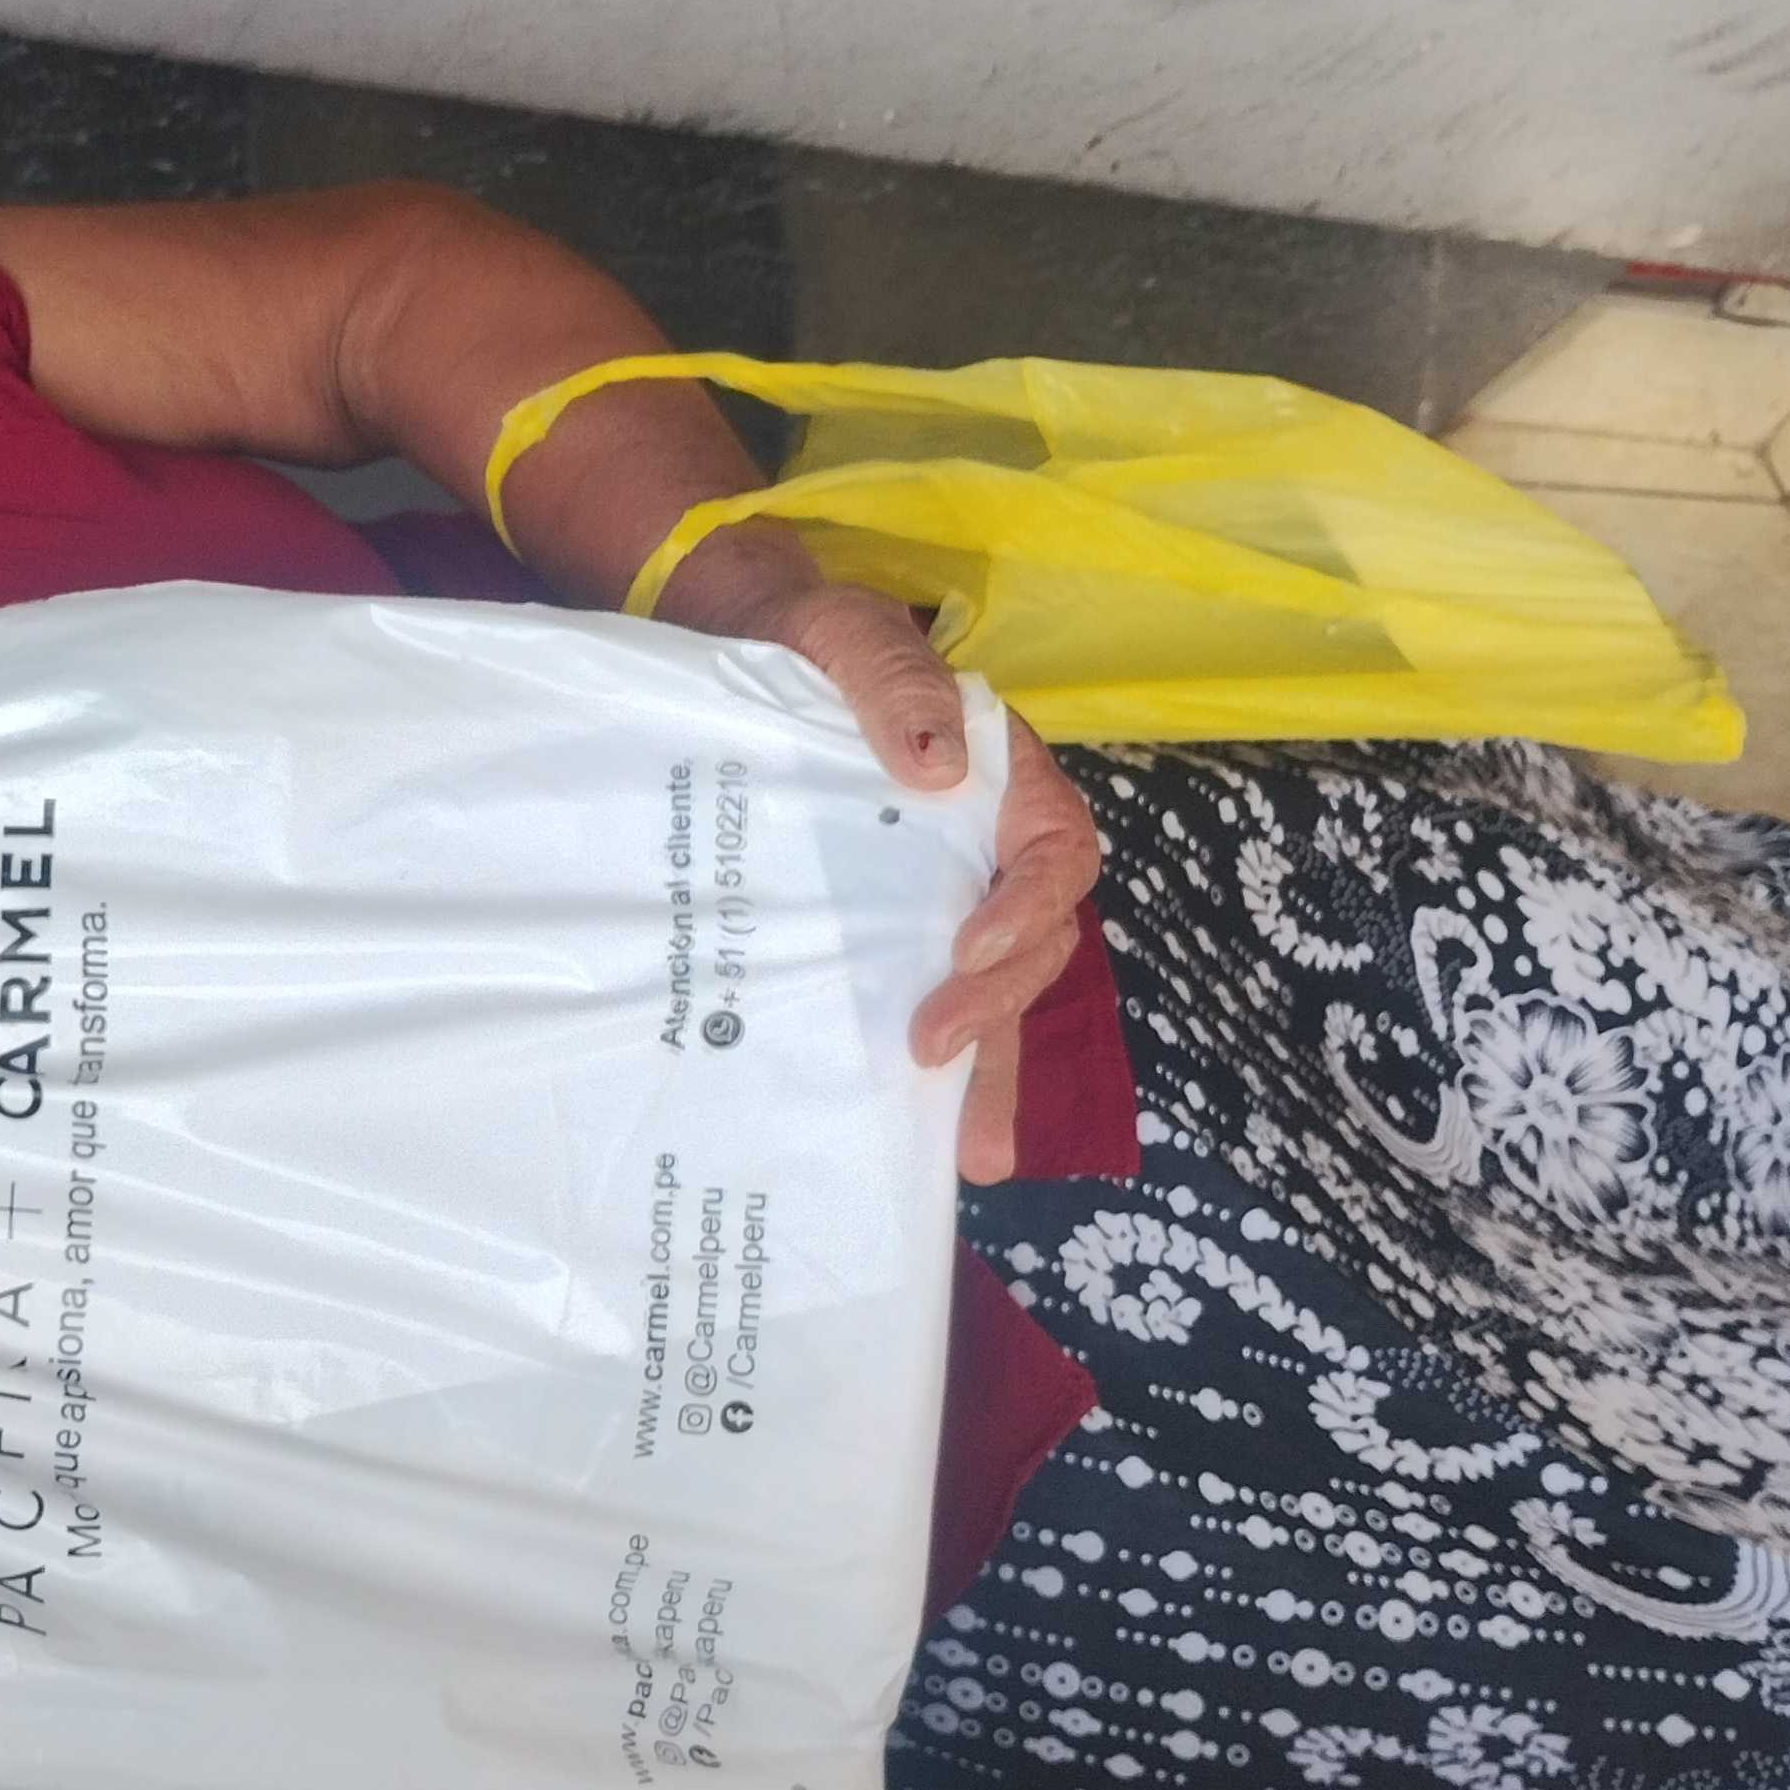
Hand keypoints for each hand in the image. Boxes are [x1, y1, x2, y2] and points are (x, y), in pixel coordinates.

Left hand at [729, 580, 1101, 1183]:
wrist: (737, 652)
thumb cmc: (807, 640)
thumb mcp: (846, 638)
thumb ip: (893, 680)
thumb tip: (940, 761)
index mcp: (1002, 780)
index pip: (1052, 851)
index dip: (1026, 908)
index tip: (968, 950)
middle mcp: (984, 848)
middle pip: (1029, 941)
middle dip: (994, 1006)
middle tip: (930, 1051)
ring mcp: (937, 893)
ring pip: (988, 989)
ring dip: (986, 1071)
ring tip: (971, 1152)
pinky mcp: (883, 927)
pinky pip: (923, 996)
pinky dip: (935, 1066)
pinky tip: (916, 1134)